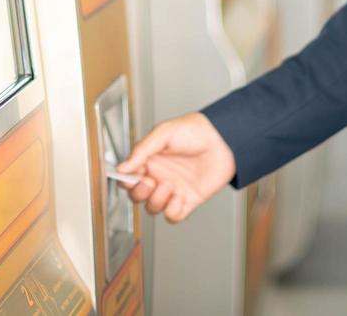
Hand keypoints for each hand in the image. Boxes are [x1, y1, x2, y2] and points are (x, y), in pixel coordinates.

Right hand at [117, 112, 235, 223]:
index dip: (127, 181)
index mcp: (150, 160)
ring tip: (169, 185)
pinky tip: (179, 197)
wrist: (223, 140)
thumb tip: (123, 168)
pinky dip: (173, 211)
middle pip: (137, 196)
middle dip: (140, 193)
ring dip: (157, 200)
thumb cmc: (195, 131)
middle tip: (151, 182)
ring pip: (152, 208)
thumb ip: (141, 150)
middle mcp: (159, 176)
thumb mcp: (164, 133)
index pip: (128, 178)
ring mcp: (173, 190)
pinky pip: (173, 216)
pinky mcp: (188, 200)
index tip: (133, 177)